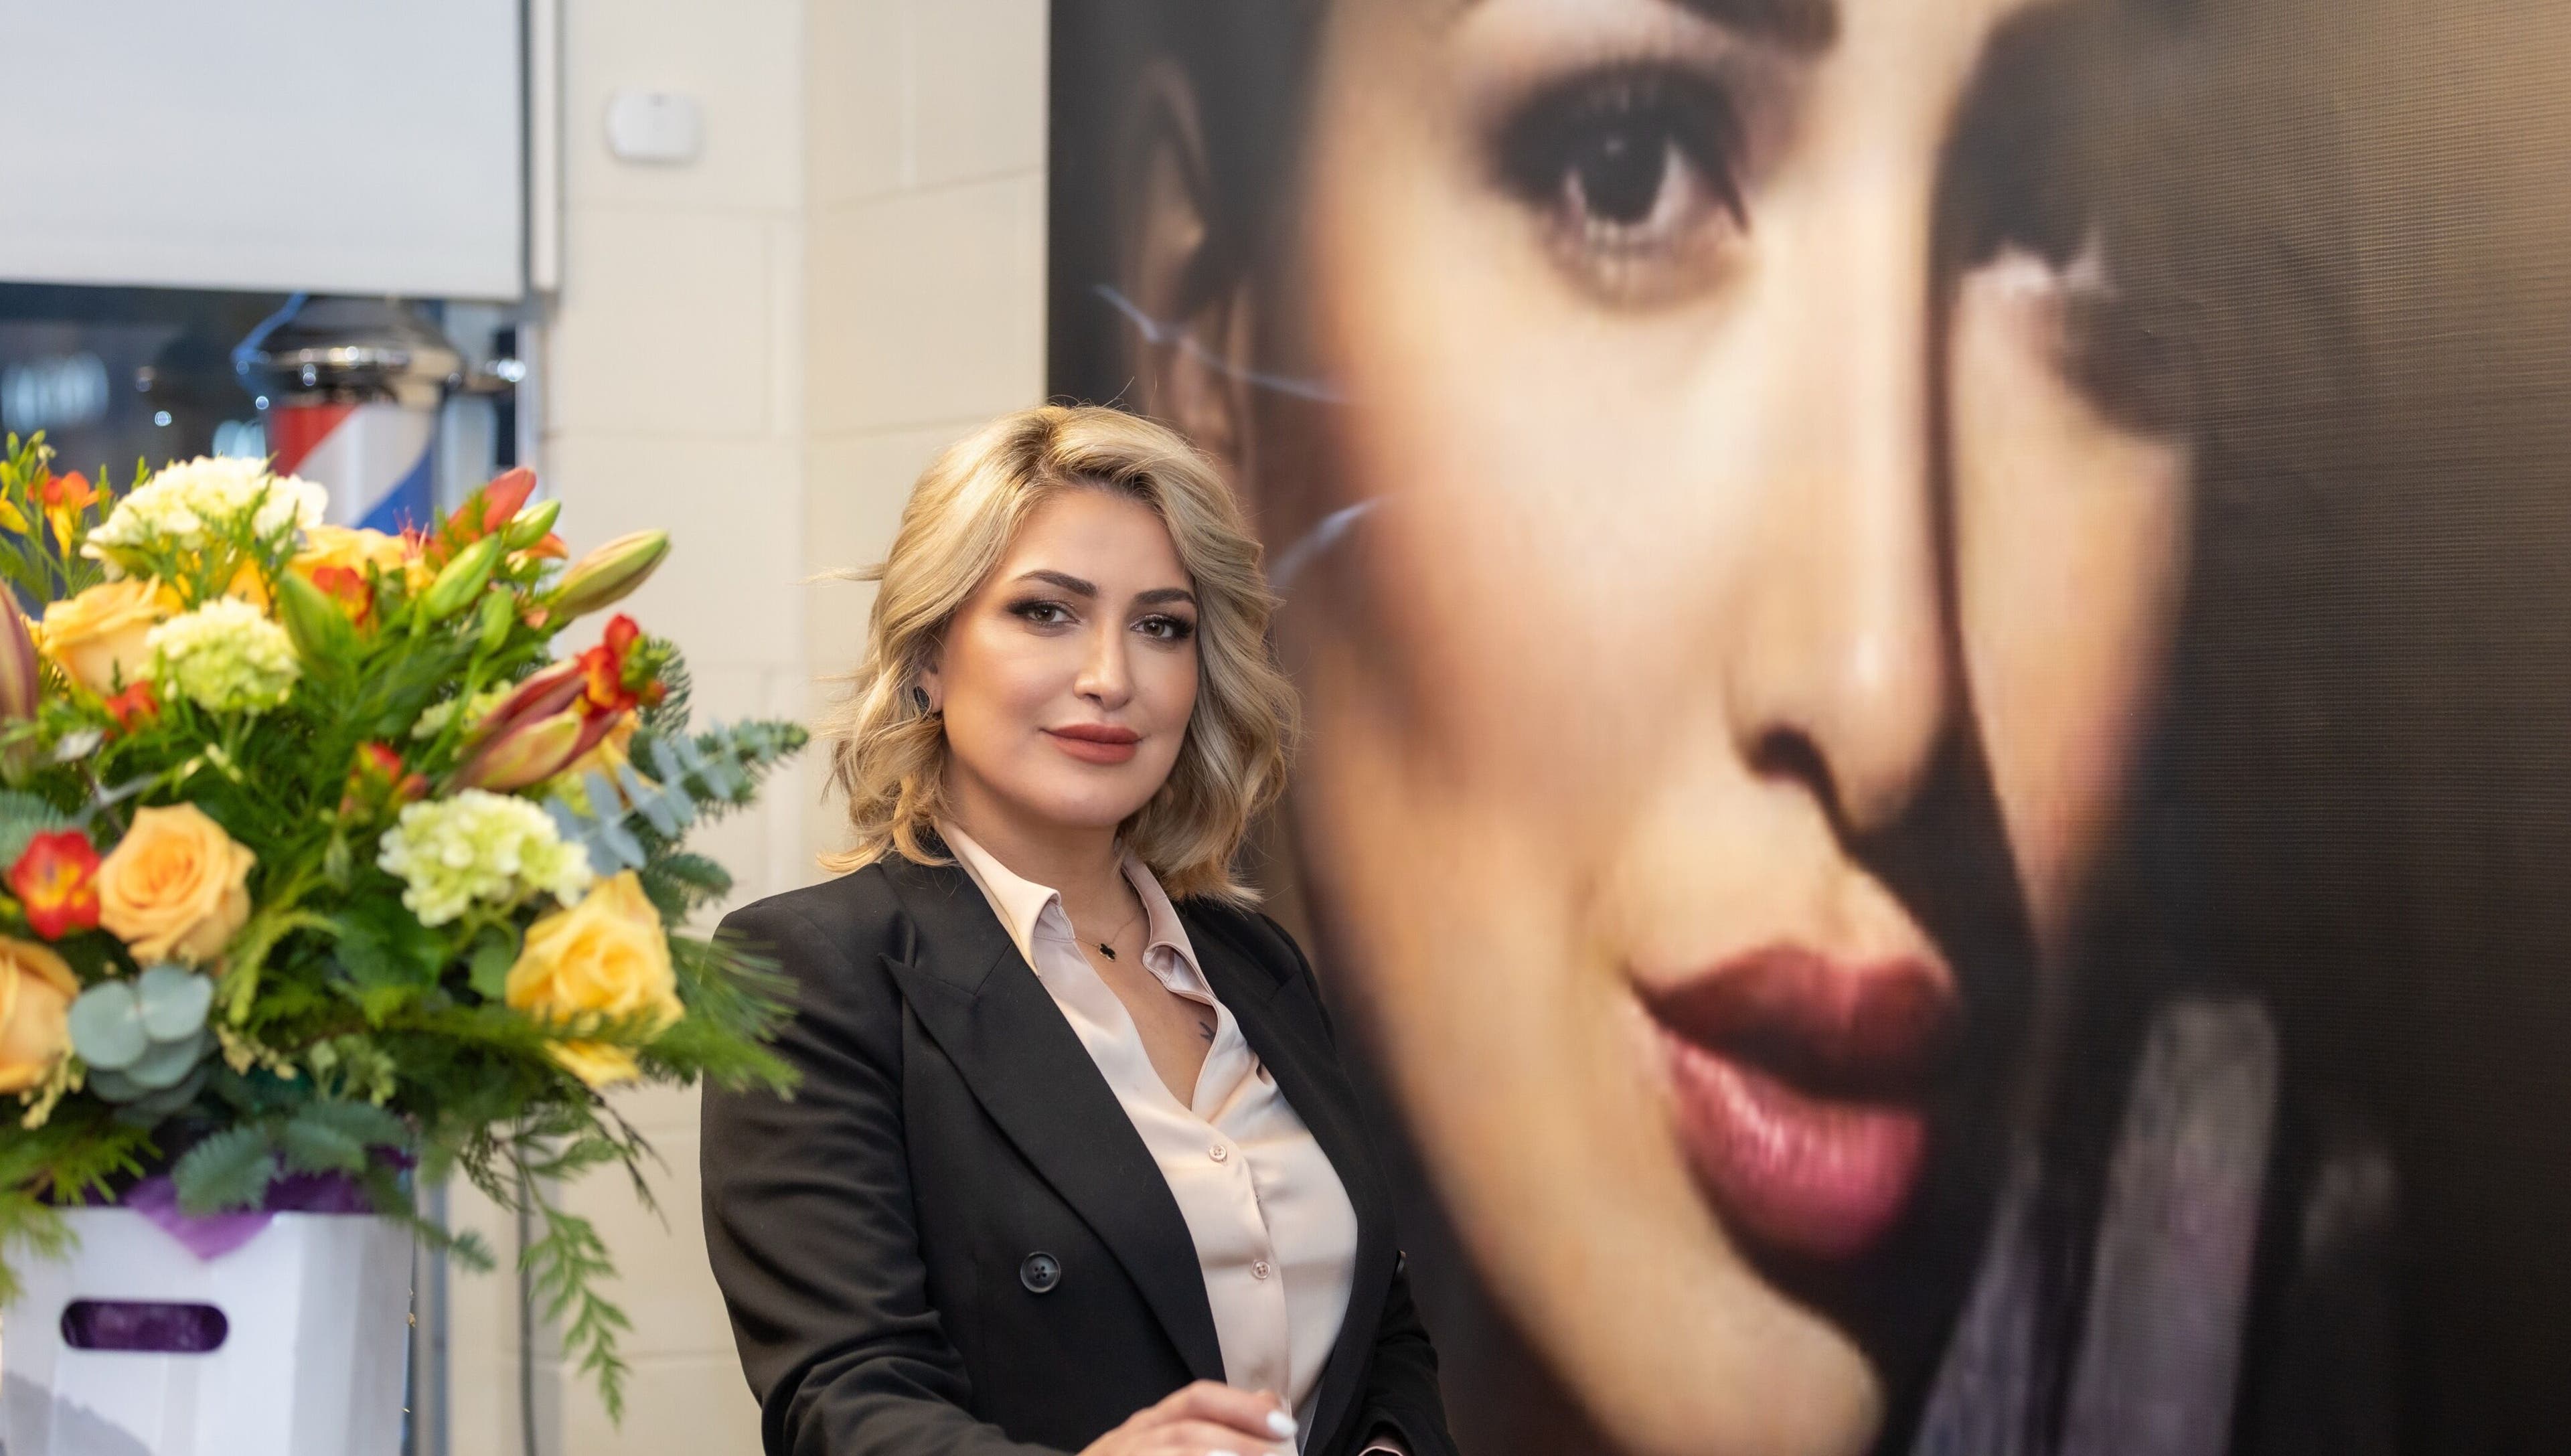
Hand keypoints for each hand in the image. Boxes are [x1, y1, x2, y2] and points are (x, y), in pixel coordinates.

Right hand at [1078, 1381, 1298, 1455]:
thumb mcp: (1170, 1445)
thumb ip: (1217, 1428)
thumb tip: (1270, 1403)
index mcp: (1147, 1426)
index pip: (1196, 1400)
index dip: (1242, 1407)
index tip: (1284, 1424)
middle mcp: (1127, 1441)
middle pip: (1184, 1429)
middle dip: (1234, 1437)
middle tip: (1276, 1451)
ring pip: (1166, 1448)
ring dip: (1207, 1454)